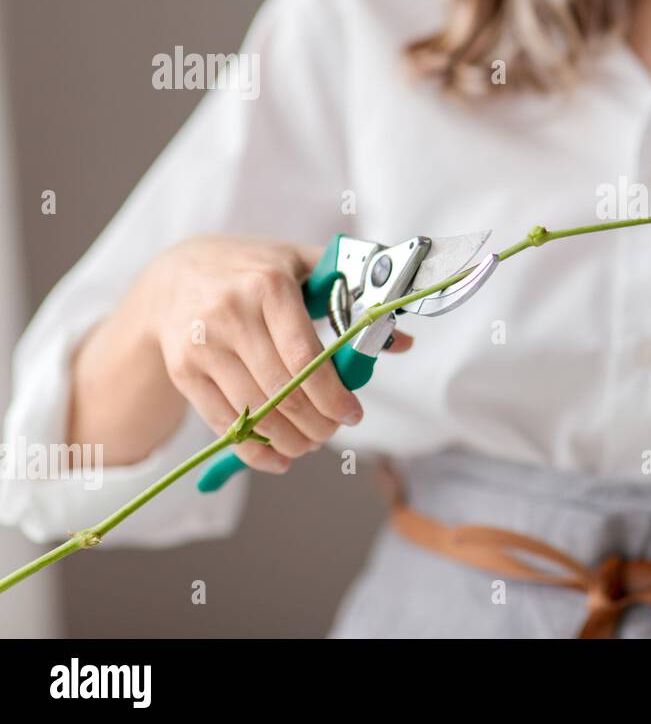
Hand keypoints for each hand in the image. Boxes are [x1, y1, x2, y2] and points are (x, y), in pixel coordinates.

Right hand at [137, 236, 411, 473]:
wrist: (176, 272)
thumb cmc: (253, 268)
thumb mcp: (303, 265)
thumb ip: (353, 299)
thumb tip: (402, 341)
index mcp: (269, 285)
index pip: (305, 356)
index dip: (333, 394)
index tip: (353, 414)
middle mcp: (231, 314)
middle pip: (283, 392)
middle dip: (317, 423)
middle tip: (334, 430)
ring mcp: (203, 344)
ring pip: (255, 413)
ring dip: (290, 440)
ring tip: (310, 442)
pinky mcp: (183, 370)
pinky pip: (223, 423)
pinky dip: (254, 451)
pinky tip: (279, 457)